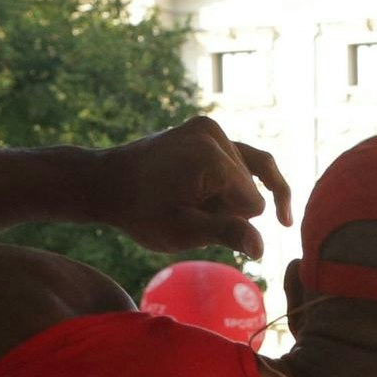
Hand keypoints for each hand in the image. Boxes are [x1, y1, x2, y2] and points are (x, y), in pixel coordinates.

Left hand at [97, 117, 293, 258]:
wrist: (108, 182)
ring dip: (227, 196)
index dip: (231, 222)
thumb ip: (224, 235)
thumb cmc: (141, 211)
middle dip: (229, 208)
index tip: (197, 221)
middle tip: (189, 212)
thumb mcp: (181, 231)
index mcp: (212, 157)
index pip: (253, 205)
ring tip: (192, 200)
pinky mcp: (206, 128)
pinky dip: (243, 179)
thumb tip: (261, 248)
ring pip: (249, 177)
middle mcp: (215, 134)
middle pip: (252, 189)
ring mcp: (210, 128)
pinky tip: (268, 206)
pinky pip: (245, 157)